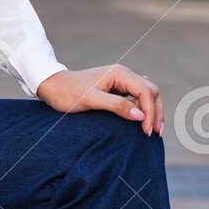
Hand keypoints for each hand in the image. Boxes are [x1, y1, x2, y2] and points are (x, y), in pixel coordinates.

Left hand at [35, 64, 163, 136]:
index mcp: (120, 73)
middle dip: (156, 113)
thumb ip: (116, 106)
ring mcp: (121, 82)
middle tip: (154, 135)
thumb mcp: (90, 100)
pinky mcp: (117, 90)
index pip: (146, 92)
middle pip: (151, 92)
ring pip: (147, 96)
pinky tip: (143, 124)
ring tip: (152, 132)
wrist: (53, 87)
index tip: (146, 131)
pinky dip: (144, 111)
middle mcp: (124, 75)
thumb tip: (141, 115)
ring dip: (152, 112)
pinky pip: (137, 99)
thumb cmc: (68, 93)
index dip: (150, 112)